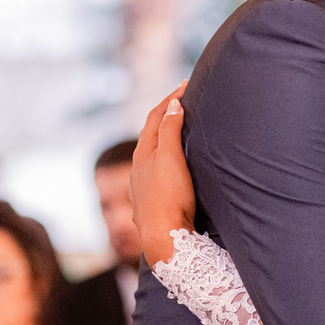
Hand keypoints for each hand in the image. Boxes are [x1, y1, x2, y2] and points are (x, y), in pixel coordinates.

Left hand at [131, 81, 194, 266]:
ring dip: (165, 138)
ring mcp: (143, 187)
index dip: (170, 99)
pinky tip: (172, 168)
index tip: (185, 84)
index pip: (156, 117)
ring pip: (152, 154)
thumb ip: (170, 130)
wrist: (164, 239)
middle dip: (166, 115)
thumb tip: (173, 105)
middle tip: (183, 102)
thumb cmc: (169, 197)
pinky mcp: (152, 203)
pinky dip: (166, 159)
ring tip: (179, 131)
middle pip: (152, 133)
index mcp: (144, 153)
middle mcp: (139, 168)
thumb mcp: (170, 158)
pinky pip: (157, 172)